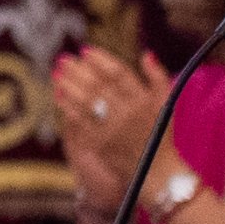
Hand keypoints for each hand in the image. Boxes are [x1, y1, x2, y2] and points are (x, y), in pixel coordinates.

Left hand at [50, 45, 172, 214]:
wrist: (158, 173)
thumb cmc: (162, 136)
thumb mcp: (166, 105)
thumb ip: (159, 78)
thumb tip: (145, 53)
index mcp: (145, 101)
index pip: (119, 73)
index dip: (100, 60)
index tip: (85, 50)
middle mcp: (128, 113)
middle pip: (97, 84)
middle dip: (77, 69)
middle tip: (63, 58)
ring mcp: (113, 129)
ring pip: (85, 100)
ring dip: (68, 84)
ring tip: (57, 72)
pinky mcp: (100, 143)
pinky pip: (79, 120)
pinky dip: (67, 105)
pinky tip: (59, 94)